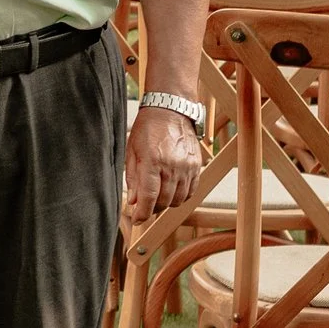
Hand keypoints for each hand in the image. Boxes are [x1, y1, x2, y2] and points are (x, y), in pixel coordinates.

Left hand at [123, 104, 204, 223]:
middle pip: (164, 201)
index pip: (149, 197)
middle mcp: (172, 166)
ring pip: (178, 199)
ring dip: (166, 203)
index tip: (137, 218)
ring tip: (157, 197)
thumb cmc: (147, 128)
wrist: (170, 110)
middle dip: (152, 208)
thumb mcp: (132, 151)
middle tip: (144, 205)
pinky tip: (171, 191)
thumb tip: (133, 202)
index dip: (142, 213)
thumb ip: (133, 178)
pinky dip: (180, 196)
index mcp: (153, 161)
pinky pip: (191, 191)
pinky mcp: (196, 166)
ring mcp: (187, 166)